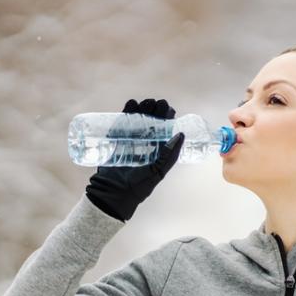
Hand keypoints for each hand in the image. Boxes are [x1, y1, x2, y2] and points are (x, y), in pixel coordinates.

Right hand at [85, 98, 185, 221]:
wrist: (114, 192)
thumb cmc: (139, 186)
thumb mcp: (158, 171)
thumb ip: (169, 154)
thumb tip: (180, 134)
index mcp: (158, 147)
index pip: (164, 127)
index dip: (167, 115)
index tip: (166, 108)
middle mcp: (145, 141)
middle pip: (152, 119)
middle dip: (154, 109)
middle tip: (154, 104)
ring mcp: (130, 138)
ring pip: (138, 117)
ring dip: (142, 107)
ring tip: (144, 103)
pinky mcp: (116, 137)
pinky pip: (122, 121)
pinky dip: (127, 110)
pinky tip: (132, 104)